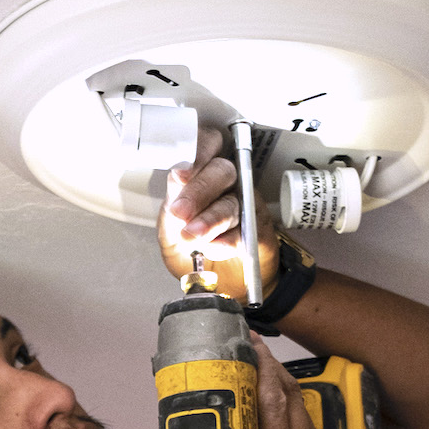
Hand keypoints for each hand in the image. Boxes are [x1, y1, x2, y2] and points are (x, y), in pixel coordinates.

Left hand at [158, 124, 279, 306]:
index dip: (197, 152)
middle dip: (198, 191)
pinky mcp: (258, 227)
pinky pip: (246, 227)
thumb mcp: (170, 233)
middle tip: (181, 213)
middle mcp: (224, 184)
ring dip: (210, 219)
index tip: (181, 174)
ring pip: (232, 201)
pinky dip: (228, 241)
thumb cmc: (193, 252)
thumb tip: (177, 181)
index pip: (205, 145)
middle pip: (221, 170)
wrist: (216, 284)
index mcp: (199, 175)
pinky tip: (214, 248)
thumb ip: (171, 208)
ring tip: (193, 237)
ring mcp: (244, 204)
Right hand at [202, 335, 334, 428]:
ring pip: (301, 408)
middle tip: (248, 347)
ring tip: (256, 367)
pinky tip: (270, 401)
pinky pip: (307, 426)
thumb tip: (192, 417)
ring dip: (279, 384)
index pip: (273, 402)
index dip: (261, 367)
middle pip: (291, 396)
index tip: (247, 344)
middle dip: (269, 367)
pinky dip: (288, 408)